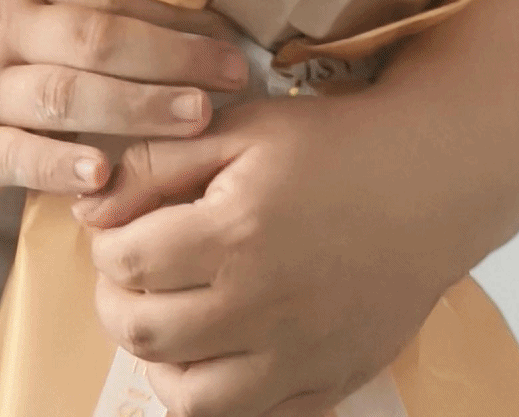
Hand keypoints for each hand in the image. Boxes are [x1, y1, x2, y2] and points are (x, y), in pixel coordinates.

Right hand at [0, 0, 251, 202]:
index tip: (229, 39)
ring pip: (67, 96)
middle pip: (100, 40)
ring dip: (137, 111)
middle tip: (234, 80)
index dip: (174, 20)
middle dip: (174, 61)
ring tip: (195, 122)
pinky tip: (102, 180)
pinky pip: (15, 157)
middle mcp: (3, 27)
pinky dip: (60, 169)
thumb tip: (144, 8)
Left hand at [72, 95, 462, 416]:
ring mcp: (297, 356)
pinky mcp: (328, 384)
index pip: (128, 263)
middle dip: (118, 304)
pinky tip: (219, 352)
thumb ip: (158, 163)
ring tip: (171, 319)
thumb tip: (90, 209)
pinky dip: (219, 398)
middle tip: (134, 276)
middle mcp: (263, 305)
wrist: (429, 185)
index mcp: (236, 233)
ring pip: (190, 401)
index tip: (120, 230)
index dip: (107, 246)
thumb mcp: (240, 128)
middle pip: (146, 336)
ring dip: (161, 363)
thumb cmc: (331, 146)